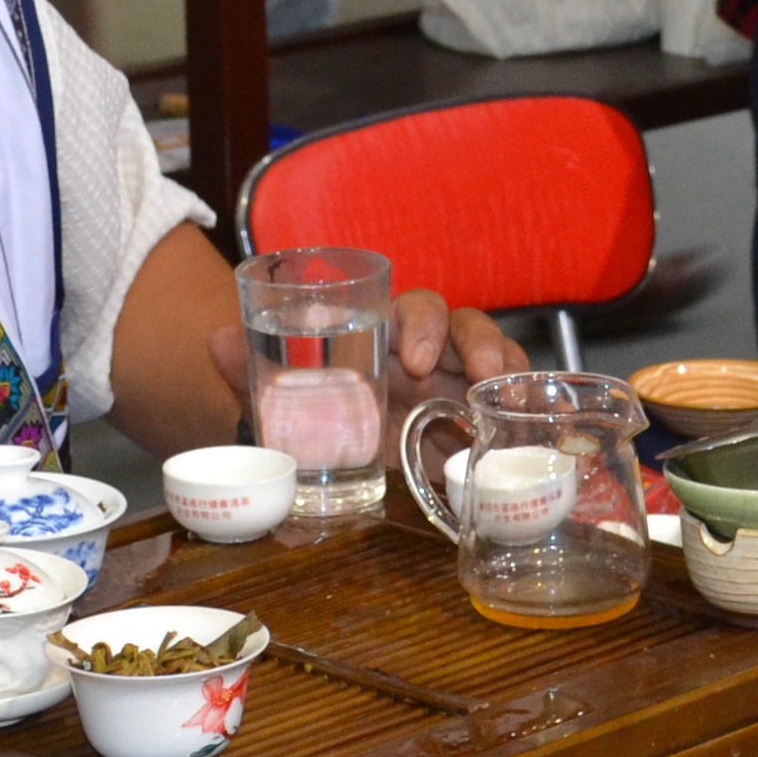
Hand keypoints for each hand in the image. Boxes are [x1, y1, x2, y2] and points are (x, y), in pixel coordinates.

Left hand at [198, 287, 526, 420]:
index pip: (413, 308)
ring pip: (497, 359)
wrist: (332, 448)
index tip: (412, 358)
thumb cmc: (316, 403)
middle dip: (478, 344)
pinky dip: (529, 411)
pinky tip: (542, 428)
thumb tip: (215, 340)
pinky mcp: (473, 422)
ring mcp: (458, 385)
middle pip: (466, 326)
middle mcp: (430, 352)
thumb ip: (249, 364)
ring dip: (510, 372)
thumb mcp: (283, 388)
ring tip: (510, 401)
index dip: (419, 325)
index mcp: (386, 333)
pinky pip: (510, 405)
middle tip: (476, 378)